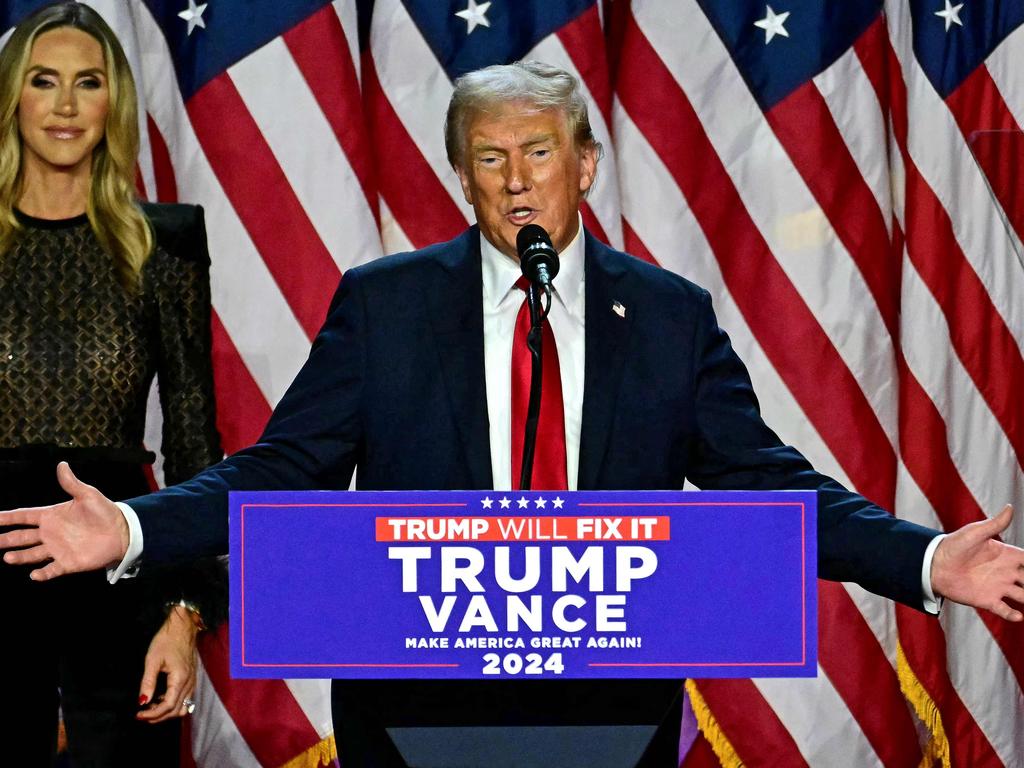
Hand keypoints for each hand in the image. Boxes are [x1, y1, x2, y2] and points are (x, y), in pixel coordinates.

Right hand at [0, 462, 128, 579]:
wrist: (122, 531)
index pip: (23, 516)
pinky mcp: (68, 563)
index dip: (7, 517)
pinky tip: (34, 575)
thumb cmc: (104, 511)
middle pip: (21, 537)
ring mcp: (57, 549)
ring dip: (19, 557)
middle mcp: (50, 534)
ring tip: (7, 558)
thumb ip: (71, 483)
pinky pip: (51, 570)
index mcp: (51, 516)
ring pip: (31, 554)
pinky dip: (42, 574)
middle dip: (6, 539)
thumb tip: (61, 464)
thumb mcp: (87, 495)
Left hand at [137, 605, 200, 723]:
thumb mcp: (152, 660)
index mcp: (180, 679)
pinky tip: (160, 699)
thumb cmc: (167, 641)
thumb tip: (142, 702)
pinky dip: (173, 705)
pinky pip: (186, 699)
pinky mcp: (192, 679)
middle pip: (177, 710)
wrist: (182, 628)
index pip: (168, 706)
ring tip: (151, 709)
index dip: (153, 714)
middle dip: (159, 717)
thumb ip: (148, 682)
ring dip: (167, 713)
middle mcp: (189, 683)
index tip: (138, 714)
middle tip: (142, 715)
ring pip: (183, 707)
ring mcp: (192, 681)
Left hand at [931, 504, 1023, 620]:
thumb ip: (995, 523)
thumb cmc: (953, 545)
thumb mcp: (975, 533)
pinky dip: (1012, 615)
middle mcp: (1006, 572)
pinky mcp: (987, 600)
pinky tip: (1018, 616)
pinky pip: (1004, 610)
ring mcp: (998, 587)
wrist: (933, 564)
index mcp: (1006, 555)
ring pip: (1023, 597)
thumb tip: (1010, 507)